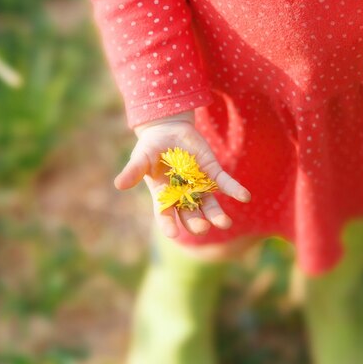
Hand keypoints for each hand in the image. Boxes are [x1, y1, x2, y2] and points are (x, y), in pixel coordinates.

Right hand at [115, 111, 250, 238]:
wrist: (168, 129)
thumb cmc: (151, 147)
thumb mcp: (141, 157)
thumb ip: (134, 171)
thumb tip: (118, 184)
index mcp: (163, 195)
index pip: (165, 214)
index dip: (168, 224)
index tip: (172, 234)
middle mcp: (182, 195)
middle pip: (189, 214)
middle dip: (195, 223)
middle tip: (201, 229)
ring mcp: (199, 185)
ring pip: (209, 205)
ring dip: (217, 215)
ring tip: (225, 223)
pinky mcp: (212, 173)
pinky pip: (225, 184)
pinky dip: (235, 190)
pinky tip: (244, 197)